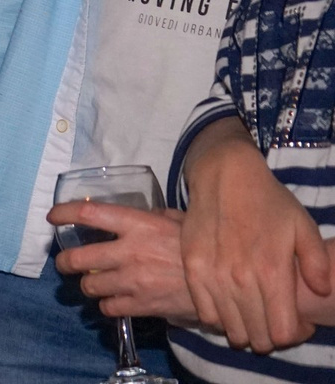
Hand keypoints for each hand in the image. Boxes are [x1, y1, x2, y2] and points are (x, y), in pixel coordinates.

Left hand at [50, 202, 198, 324]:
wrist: (224, 284)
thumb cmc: (199, 247)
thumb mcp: (178, 221)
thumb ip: (151, 216)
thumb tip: (133, 213)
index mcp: (138, 224)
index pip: (89, 213)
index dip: (64, 213)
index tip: (53, 216)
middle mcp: (129, 252)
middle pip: (79, 258)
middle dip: (66, 261)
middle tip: (65, 262)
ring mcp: (133, 281)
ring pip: (89, 285)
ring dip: (88, 284)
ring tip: (93, 281)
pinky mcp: (140, 305)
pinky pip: (108, 307)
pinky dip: (106, 304)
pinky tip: (113, 299)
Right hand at [180, 122, 329, 351]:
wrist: (224, 176)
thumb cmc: (269, 201)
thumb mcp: (304, 227)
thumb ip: (317, 264)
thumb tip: (320, 290)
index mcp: (272, 271)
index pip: (282, 332)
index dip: (294, 335)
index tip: (297, 322)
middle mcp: (240, 279)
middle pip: (256, 337)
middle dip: (270, 336)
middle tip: (274, 318)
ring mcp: (212, 275)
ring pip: (230, 329)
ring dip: (245, 330)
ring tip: (252, 314)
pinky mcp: (192, 268)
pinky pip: (205, 313)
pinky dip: (219, 318)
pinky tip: (229, 306)